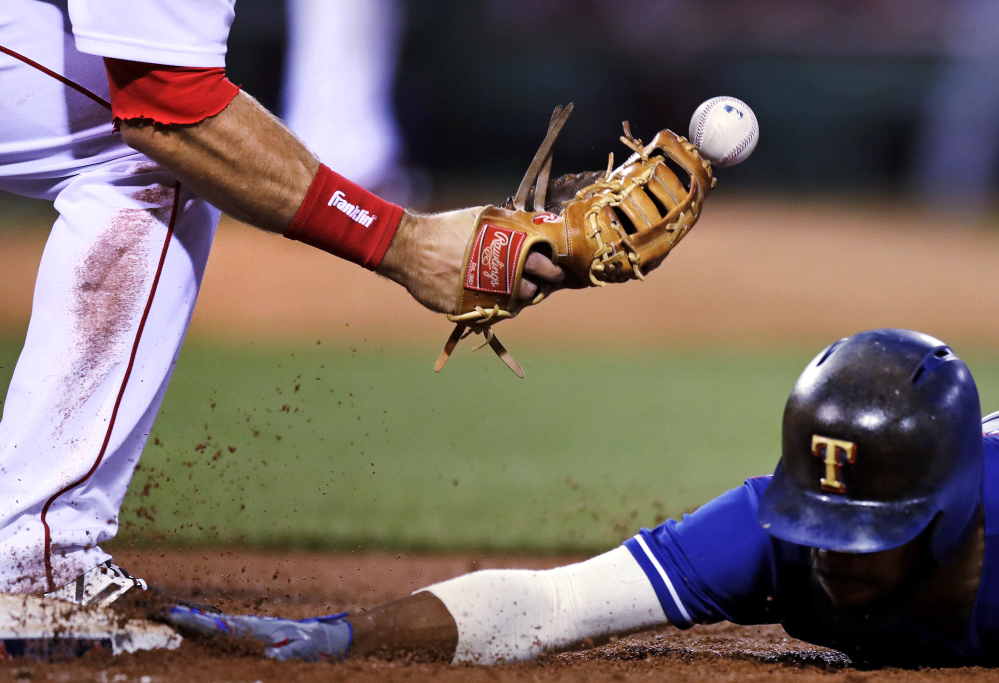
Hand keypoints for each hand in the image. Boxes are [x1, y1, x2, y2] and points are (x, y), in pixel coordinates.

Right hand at [377, 208, 564, 313]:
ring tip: (513, 291)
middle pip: (533, 289)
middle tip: (538, 284)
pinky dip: (494, 307)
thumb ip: (507, 224)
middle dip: (538, 287)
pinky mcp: (468, 309)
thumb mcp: (480, 219)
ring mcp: (484, 295)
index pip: (544, 264)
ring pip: (514, 305)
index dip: (552, 269)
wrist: (411, 248)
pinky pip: (489, 314)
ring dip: (517, 299)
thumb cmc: (446, 229)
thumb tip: (531, 223)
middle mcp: (500, 276)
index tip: (554, 270)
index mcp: (509, 251)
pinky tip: (492, 298)